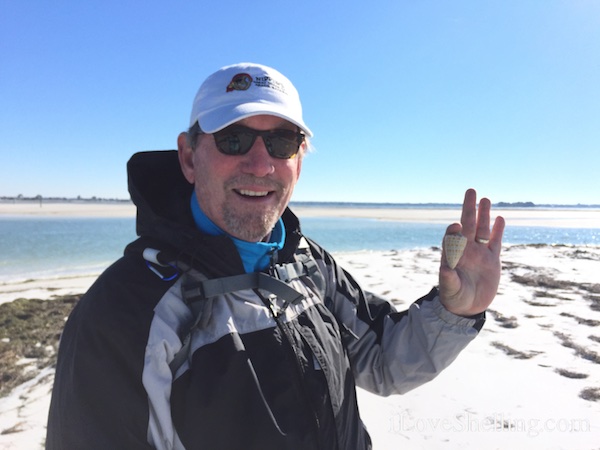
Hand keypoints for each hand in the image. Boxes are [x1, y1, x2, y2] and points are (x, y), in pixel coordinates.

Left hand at [439, 189, 504, 315]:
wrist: (468, 307)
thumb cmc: (454, 297)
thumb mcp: (450, 289)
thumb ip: (448, 278)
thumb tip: (445, 268)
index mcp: (453, 254)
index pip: (452, 236)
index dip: (453, 230)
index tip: (456, 226)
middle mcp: (465, 249)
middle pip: (467, 224)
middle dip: (469, 208)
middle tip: (471, 191)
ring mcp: (479, 253)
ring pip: (482, 229)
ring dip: (484, 215)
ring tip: (485, 199)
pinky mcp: (492, 259)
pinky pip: (496, 241)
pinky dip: (498, 230)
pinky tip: (500, 218)